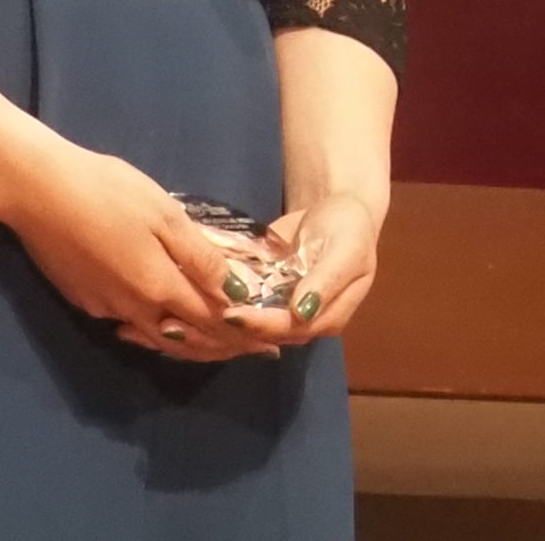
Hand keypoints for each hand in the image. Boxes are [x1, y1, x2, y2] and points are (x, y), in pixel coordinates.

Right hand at [0, 138, 257, 362]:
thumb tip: (238, 292)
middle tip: (254, 348)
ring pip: (158, 337)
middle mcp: (134, 309)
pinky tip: (166, 320)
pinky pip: (132, 326)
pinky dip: (158, 330)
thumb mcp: (165, 216)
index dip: (244, 335)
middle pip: (186, 339)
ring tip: (217, 339)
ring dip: (191, 342)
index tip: (272, 345)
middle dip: (223, 346)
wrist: (38, 192)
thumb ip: (201, 257)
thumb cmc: (109, 193)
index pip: (212, 323)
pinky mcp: (84, 300)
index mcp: (159, 288)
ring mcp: (105, 308)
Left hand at [217, 192, 383, 349]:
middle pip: (269, 333)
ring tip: (194, 310)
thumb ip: (327, 280)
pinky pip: (247, 305)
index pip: (292, 330)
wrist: (339, 212)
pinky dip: (226, 302)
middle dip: (236, 326)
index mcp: (330, 317)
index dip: (262, 324)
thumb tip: (302, 313)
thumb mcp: (346, 249)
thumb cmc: (349, 229)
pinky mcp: (269, 299)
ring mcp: (285, 311)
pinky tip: (203, 294)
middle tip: (204, 313)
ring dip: (225, 320)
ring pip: (253, 325)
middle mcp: (306, 322)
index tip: (230, 314)